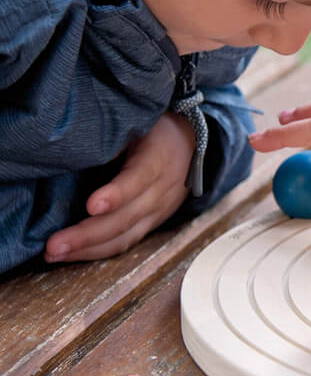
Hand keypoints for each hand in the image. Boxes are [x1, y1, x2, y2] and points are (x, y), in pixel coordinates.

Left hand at [45, 112, 193, 261]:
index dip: (117, 194)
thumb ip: (112, 136)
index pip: (139, 178)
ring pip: (125, 237)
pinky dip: (97, 251)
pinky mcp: (152, 223)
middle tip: (53, 245)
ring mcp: (159, 211)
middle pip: (127, 218)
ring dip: (88, 249)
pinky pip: (125, 242)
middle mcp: (162, 190)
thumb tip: (72, 148)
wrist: (191, 143)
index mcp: (159, 159)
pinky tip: (71, 254)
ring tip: (54, 254)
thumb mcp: (138, 121)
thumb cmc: (155, 128)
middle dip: (88, 234)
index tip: (92, 205)